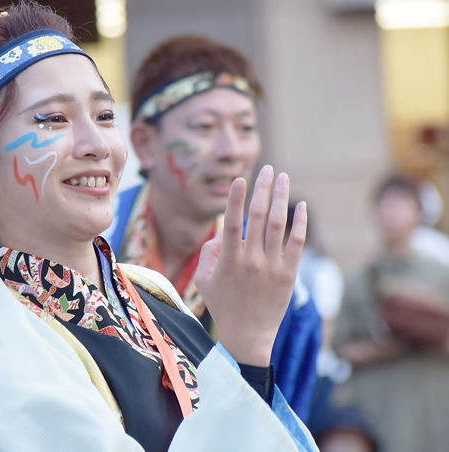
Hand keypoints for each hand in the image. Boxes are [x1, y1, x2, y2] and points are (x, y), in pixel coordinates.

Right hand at [194, 165, 306, 365]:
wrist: (247, 336)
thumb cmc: (222, 306)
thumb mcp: (203, 280)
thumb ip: (208, 252)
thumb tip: (222, 231)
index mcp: (228, 260)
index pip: (231, 221)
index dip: (235, 198)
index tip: (240, 179)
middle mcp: (251, 260)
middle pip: (259, 216)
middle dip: (263, 188)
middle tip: (267, 169)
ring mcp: (272, 267)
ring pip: (279, 224)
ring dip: (282, 197)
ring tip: (283, 178)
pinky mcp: (289, 275)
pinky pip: (296, 243)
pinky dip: (300, 223)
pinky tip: (301, 206)